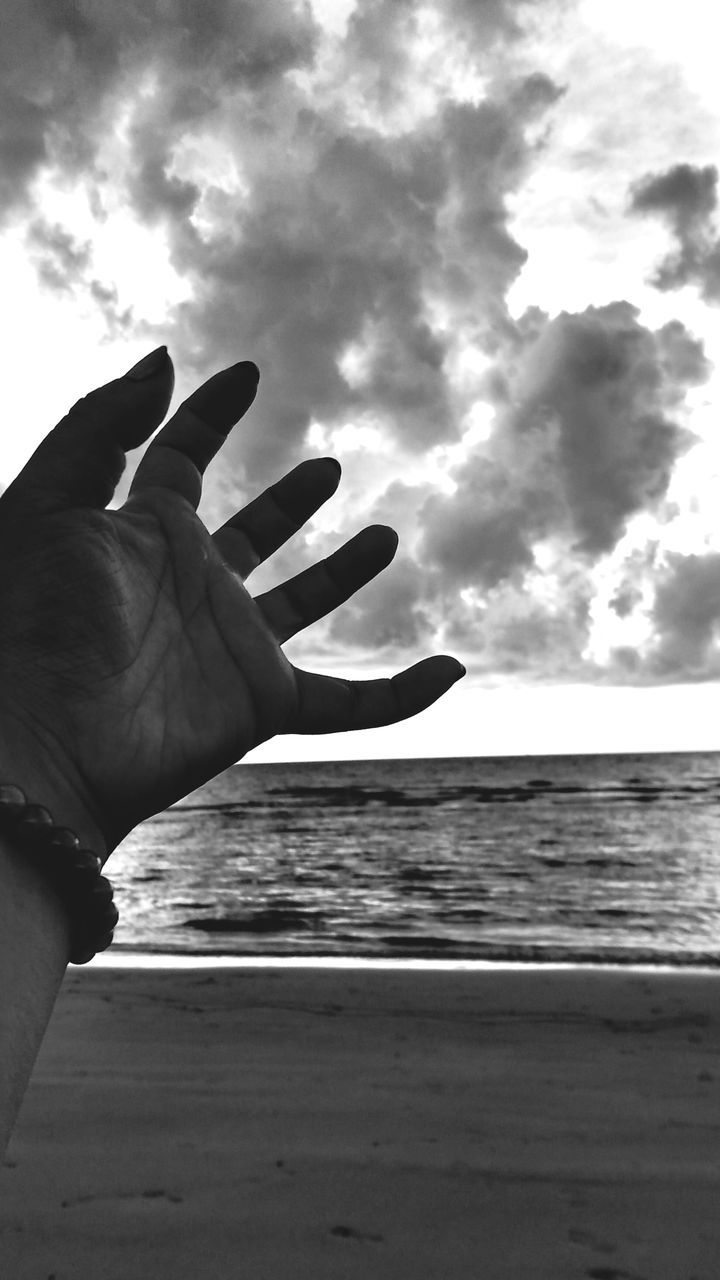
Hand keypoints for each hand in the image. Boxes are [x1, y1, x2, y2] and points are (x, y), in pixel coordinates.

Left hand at [0, 348, 464, 859]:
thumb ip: (101, 427)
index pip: (182, 457)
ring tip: (386, 535)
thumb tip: (167, 360)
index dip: (211, 414)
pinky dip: (402, 695)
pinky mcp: (262, 702)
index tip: (247, 374)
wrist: (42, 741)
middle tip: (327, 468)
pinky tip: (449, 668)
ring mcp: (233, 644)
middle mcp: (193, 586)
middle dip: (288, 502)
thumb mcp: (49, 504)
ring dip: (343, 573)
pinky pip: (348, 703)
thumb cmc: (32, 622)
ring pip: (304, 603)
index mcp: (143, 533)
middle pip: (252, 533)